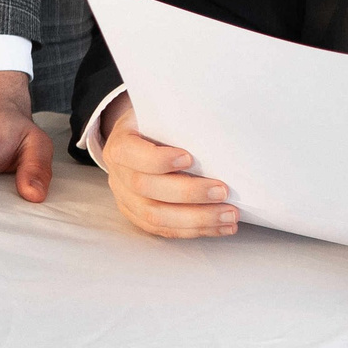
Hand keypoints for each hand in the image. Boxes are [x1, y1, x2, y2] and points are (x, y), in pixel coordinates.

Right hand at [97, 96, 235, 239]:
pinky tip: (222, 227)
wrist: (139, 143)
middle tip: (222, 191)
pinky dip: (197, 230)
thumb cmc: (157, 128)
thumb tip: (216, 132)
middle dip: (188, 193)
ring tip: (229, 215)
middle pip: (146, 189)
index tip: (190, 158)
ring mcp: (126, 200)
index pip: (130, 154)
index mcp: (120, 145)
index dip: (159, 160)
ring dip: (197, 219)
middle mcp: (118, 176)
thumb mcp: (161, 116)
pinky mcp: (140, 218)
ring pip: (156, 217)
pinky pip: (166, 230)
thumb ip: (178, 123)